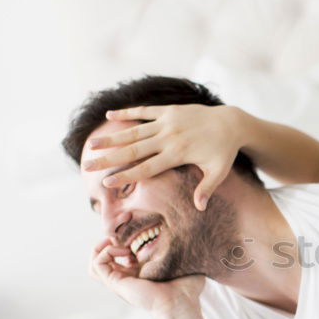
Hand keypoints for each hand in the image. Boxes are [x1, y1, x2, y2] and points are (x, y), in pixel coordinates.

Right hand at [81, 104, 246, 210]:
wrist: (230, 122)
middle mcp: (168, 137)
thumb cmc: (224, 151)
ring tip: (92, 144)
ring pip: (134, 131)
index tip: (108, 182)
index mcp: (177, 154)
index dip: (126, 175)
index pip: (146, 167)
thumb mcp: (218, 171)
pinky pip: (144, 111)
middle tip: (88, 165)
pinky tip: (109, 114)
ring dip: (112, 137)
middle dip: (109, 158)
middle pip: (133, 150)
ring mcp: (167, 121)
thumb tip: (199, 208)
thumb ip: (207, 188)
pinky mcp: (169, 110)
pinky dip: (127, 112)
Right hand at [89, 236, 203, 311]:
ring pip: (96, 261)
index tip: (136, 225)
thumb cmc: (187, 287)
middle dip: (111, 237)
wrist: (181, 302)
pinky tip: (124, 250)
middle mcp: (128, 276)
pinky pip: (97, 264)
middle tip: (124, 229)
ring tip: (120, 241)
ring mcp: (120, 280)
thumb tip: (191, 234)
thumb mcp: (184, 261)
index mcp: (141, 272)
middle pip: (106, 255)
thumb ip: (183, 249)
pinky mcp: (115, 283)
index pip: (123, 252)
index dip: (125, 236)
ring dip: (104, 246)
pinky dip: (106, 252)